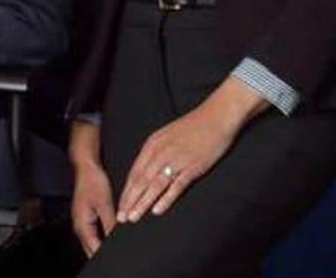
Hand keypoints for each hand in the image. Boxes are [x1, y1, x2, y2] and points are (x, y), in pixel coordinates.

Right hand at [68, 120, 114, 256]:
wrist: (85, 168)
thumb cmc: (92, 181)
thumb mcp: (105, 204)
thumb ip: (111, 224)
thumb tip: (117, 240)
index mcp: (82, 224)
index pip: (94, 249)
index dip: (106, 256)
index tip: (117, 259)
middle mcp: (79, 226)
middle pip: (91, 249)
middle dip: (102, 255)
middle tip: (117, 257)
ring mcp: (81, 222)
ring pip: (92, 243)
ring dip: (101, 248)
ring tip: (115, 252)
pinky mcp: (86, 218)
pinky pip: (93, 235)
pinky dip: (101, 240)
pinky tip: (110, 239)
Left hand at [116, 77, 264, 221]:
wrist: (215, 117)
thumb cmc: (192, 127)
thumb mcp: (166, 136)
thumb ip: (155, 152)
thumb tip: (145, 170)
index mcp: (152, 145)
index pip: (135, 172)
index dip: (127, 191)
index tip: (120, 206)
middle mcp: (160, 153)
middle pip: (141, 181)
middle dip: (130, 200)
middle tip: (122, 217)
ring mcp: (177, 160)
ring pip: (155, 185)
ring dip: (143, 202)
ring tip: (134, 217)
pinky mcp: (193, 167)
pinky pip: (176, 185)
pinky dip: (166, 198)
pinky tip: (157, 209)